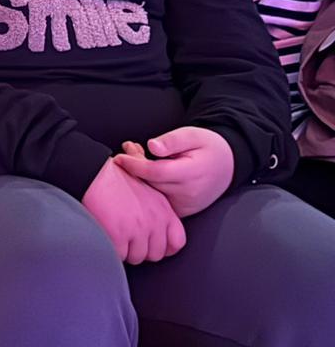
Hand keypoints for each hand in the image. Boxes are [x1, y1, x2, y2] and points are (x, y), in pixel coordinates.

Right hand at [81, 159, 186, 263]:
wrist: (95, 172)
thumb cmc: (115, 179)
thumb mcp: (147, 192)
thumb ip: (155, 212)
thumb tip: (153, 233)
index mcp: (163, 210)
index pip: (177, 241)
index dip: (164, 248)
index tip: (151, 246)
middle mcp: (154, 221)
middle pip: (155, 254)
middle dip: (140, 250)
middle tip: (128, 240)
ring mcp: (137, 229)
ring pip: (136, 257)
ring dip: (125, 251)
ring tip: (115, 235)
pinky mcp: (119, 234)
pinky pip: (119, 255)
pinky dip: (112, 249)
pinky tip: (107, 236)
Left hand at [113, 127, 234, 217]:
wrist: (228, 166)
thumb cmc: (208, 148)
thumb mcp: (192, 135)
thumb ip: (172, 140)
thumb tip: (151, 146)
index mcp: (191, 174)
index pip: (155, 172)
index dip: (134, 165)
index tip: (119, 157)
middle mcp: (188, 194)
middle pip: (150, 182)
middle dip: (134, 166)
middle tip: (129, 148)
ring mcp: (185, 205)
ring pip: (151, 194)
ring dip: (138, 177)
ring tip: (137, 155)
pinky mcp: (182, 211)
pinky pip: (157, 203)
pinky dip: (147, 188)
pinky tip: (144, 172)